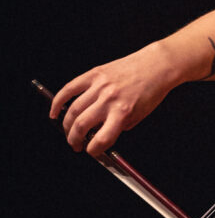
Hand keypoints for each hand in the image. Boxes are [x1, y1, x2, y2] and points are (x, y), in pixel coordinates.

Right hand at [50, 42, 178, 155]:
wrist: (156, 65)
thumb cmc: (151, 90)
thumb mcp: (139, 116)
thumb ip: (119, 126)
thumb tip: (99, 136)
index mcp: (123, 113)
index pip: (101, 139)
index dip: (93, 150)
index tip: (91, 151)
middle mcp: (109, 100)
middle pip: (81, 126)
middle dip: (75, 140)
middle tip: (76, 144)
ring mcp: (99, 86)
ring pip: (73, 110)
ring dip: (67, 126)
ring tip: (69, 132)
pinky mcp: (94, 74)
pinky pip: (69, 89)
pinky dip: (58, 102)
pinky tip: (55, 112)